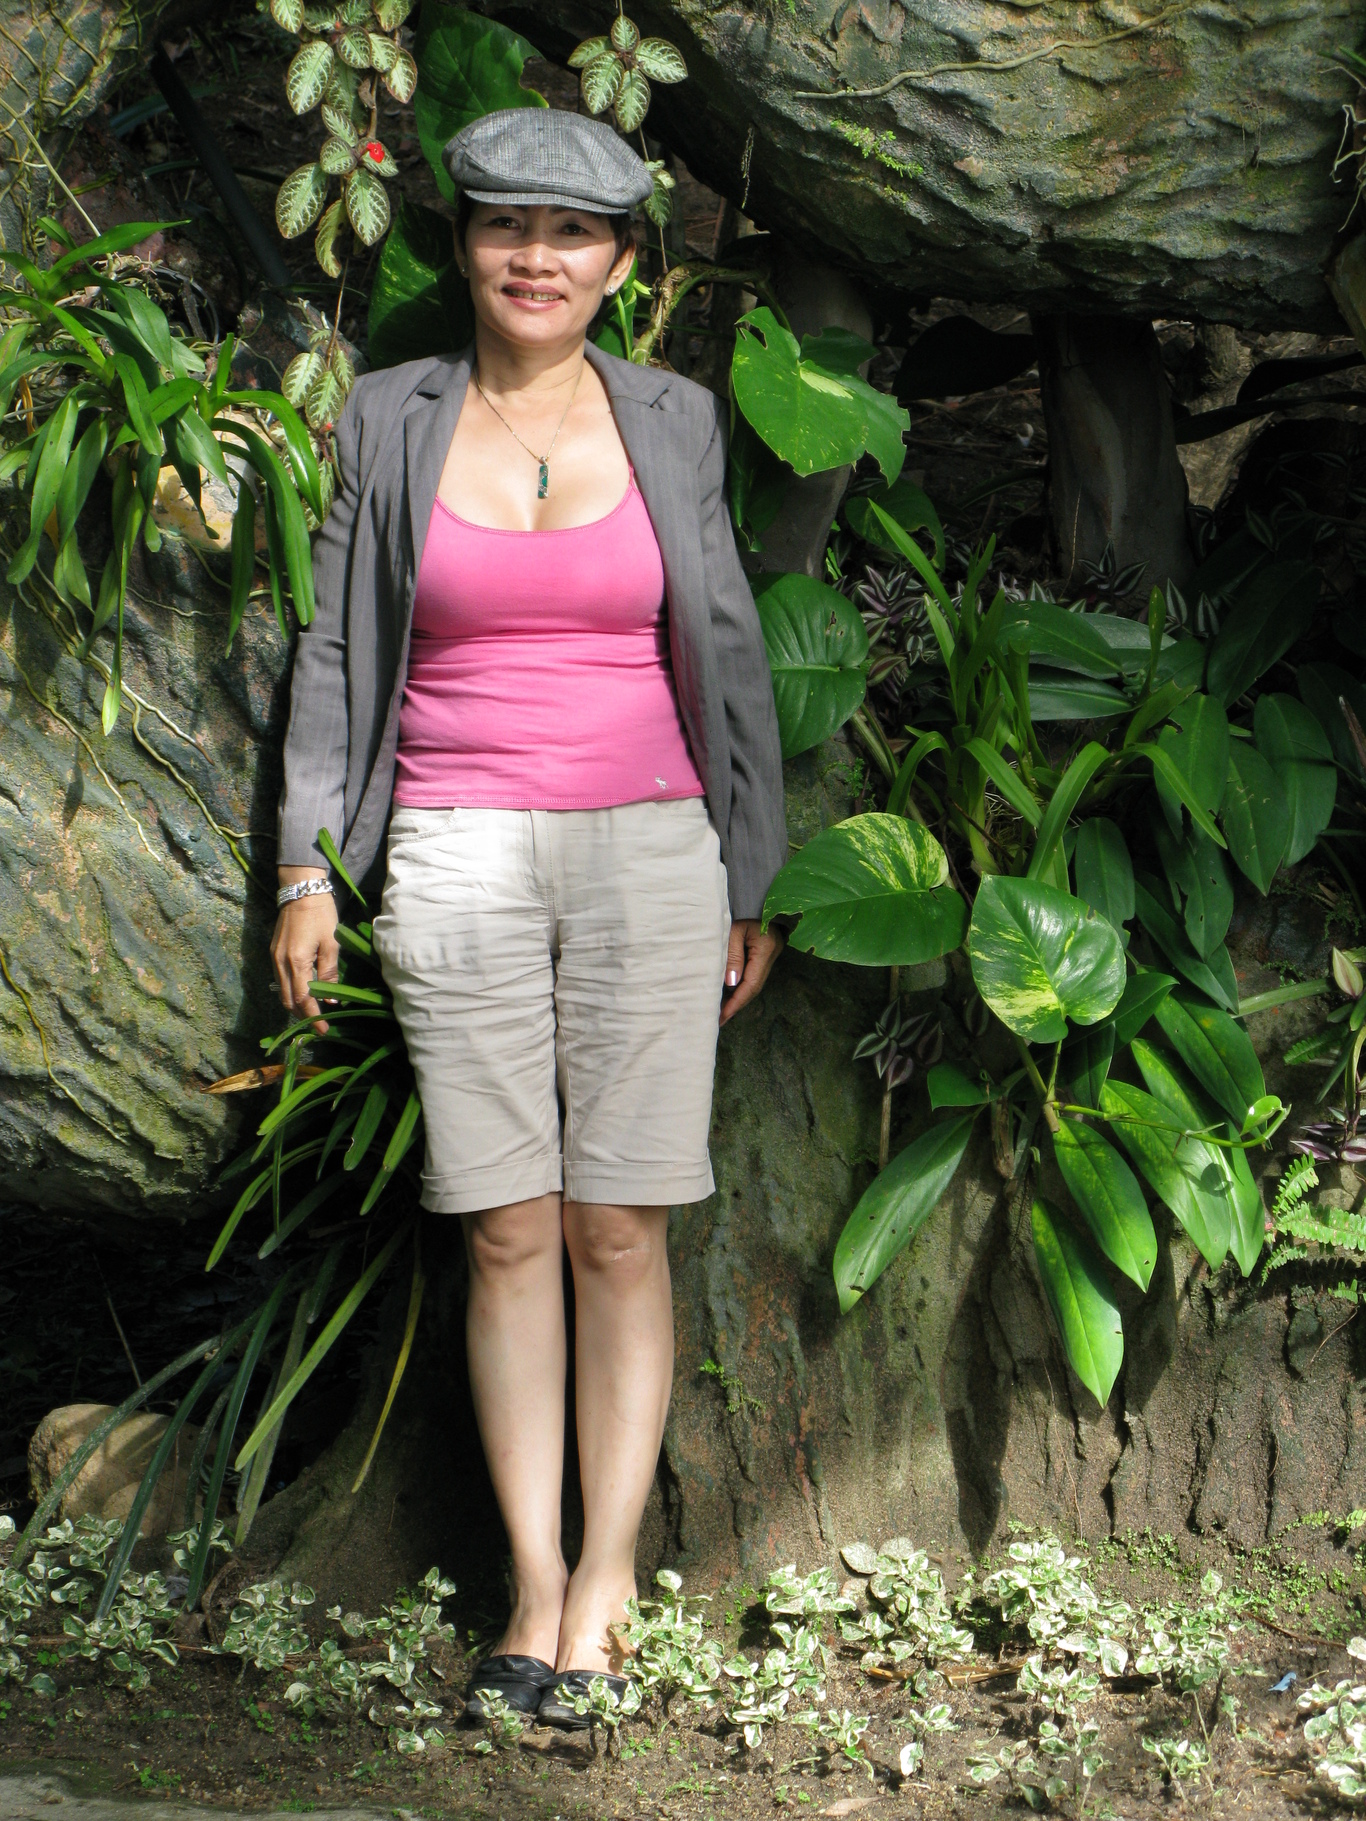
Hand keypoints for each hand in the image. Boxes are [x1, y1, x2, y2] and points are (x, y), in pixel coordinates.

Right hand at [270, 882, 339, 1034]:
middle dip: (302, 1016)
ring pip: (282, 991)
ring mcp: (274, 957)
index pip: (302, 998)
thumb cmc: (321, 914)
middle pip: (287, 1000)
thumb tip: (330, 999)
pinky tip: (303, 994)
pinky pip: (280, 980)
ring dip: (295, 1005)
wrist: (300, 890)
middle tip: (319, 1026)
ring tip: (313, 1013)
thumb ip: (329, 973)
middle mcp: (280, 962)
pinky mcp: (273, 952)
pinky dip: (290, 992)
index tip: (323, 1030)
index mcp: (296, 961)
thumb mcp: (331, 944)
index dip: (313, 1017)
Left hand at [720, 919, 783, 1025]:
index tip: (722, 1015)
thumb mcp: (734, 930)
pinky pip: (753, 974)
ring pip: (754, 982)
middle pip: (754, 986)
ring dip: (739, 996)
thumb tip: (731, 983)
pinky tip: (729, 992)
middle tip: (720, 1018)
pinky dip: (741, 985)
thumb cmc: (743, 909)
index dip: (737, 1002)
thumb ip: (732, 956)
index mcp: (765, 949)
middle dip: (737, 1003)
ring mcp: (770, 954)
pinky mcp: (765, 952)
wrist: (756, 895)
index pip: (751, 983)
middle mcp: (771, 954)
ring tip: (722, 1009)